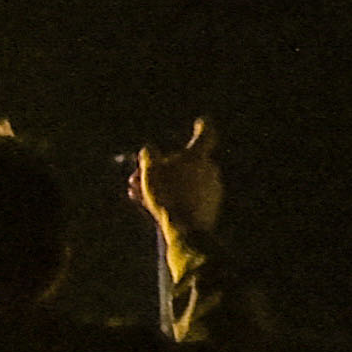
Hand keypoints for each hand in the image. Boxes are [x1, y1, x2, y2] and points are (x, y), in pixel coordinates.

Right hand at [124, 116, 223, 250]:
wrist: (186, 229)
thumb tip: (149, 149)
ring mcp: (213, 190)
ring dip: (164, 184)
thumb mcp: (149, 171)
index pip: (205, 136)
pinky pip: (190, 196)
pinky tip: (153, 205)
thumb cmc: (168, 196)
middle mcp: (210, 171)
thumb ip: (149, 155)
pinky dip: (174, 197)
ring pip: (185, 181)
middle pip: (186, 163)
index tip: (202, 121)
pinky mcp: (211, 207)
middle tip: (139, 176)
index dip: (202, 127)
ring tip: (138, 194)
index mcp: (198, 157)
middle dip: (162, 168)